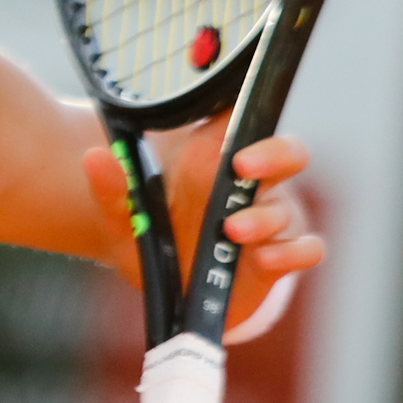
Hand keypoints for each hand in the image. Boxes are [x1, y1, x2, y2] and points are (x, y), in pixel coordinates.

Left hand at [79, 117, 324, 325]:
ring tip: (231, 229)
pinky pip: (307, 249)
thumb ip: (111, 188)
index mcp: (214, 161)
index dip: (247, 108)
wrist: (164, 296)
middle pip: (287, 152)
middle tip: (241, 163)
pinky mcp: (278, 260)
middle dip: (272, 153)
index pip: (243, 120)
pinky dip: (294, 252)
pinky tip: (267, 258)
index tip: (234, 106)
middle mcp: (249, 185)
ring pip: (288, 206)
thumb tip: (95, 156)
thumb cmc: (151, 239)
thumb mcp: (123, 218)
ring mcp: (268, 221)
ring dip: (264, 216)